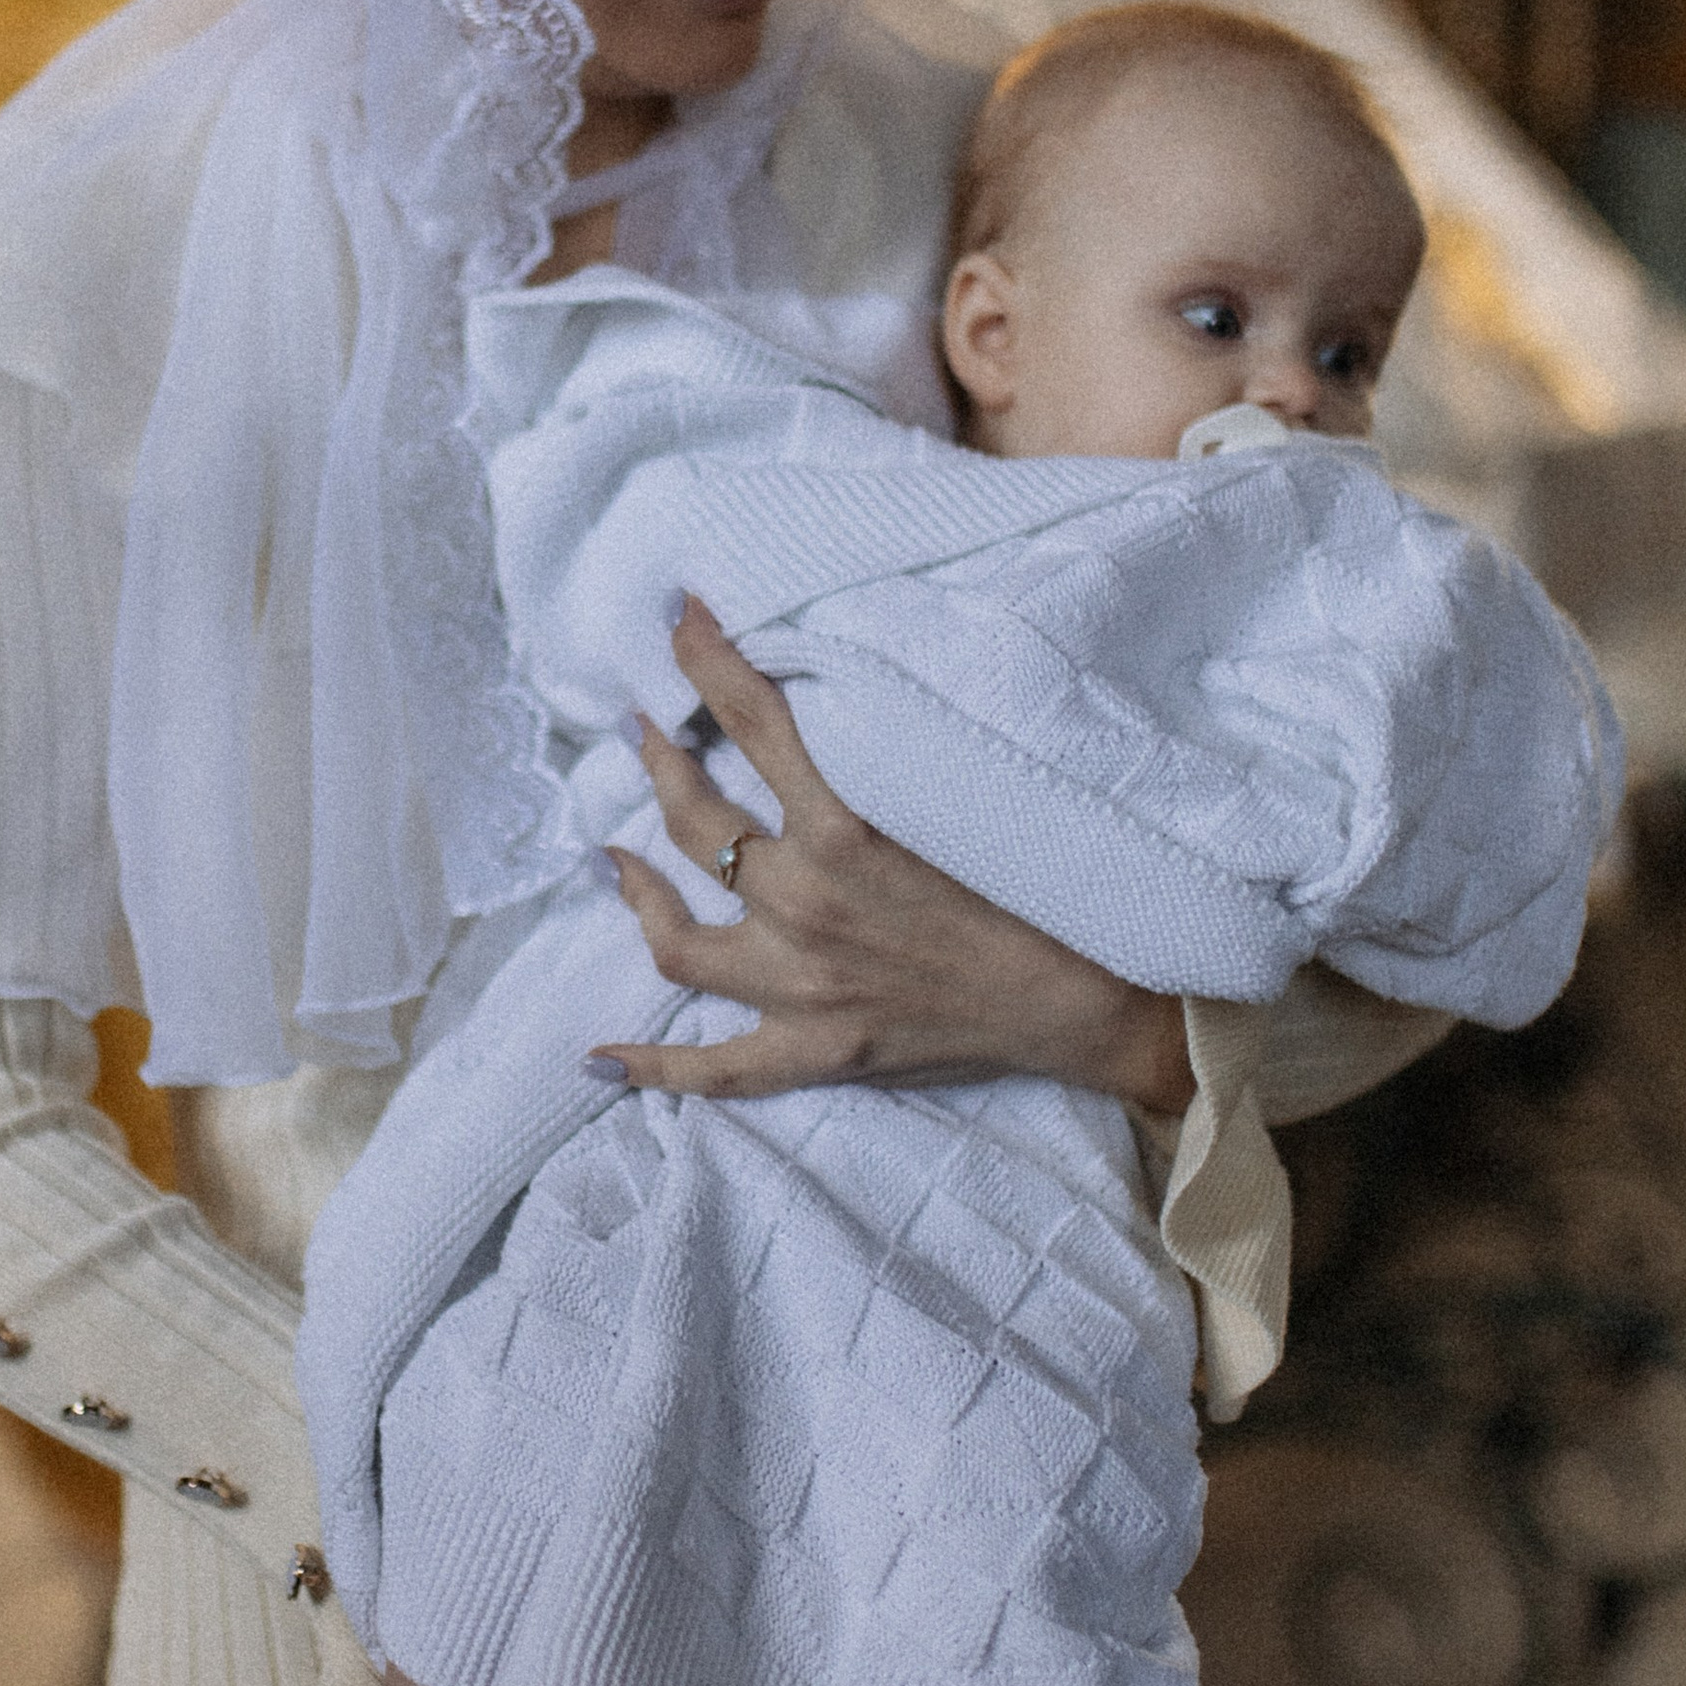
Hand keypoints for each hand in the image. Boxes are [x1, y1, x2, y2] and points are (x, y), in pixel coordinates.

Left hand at [593, 599, 1193, 1111]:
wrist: (1086, 1000)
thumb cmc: (1034, 889)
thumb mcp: (949, 797)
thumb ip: (876, 753)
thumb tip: (821, 692)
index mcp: (845, 831)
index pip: (752, 721)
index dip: (705, 659)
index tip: (676, 614)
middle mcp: (807, 906)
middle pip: (696, 824)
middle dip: (658, 762)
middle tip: (640, 727)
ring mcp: (800, 989)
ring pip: (677, 939)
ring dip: (637, 890)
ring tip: (613, 853)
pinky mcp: (813, 1052)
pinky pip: (711, 1070)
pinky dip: (653, 1067)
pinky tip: (599, 1056)